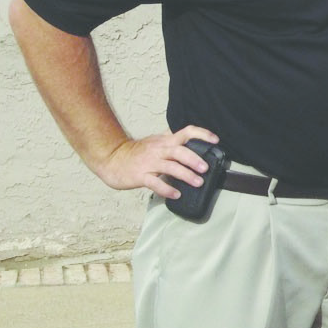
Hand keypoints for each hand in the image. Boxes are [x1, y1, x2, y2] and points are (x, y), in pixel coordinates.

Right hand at [89, 125, 217, 198]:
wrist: (111, 158)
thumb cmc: (137, 152)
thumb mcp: (156, 142)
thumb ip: (173, 141)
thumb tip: (194, 142)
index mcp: (165, 141)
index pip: (186, 132)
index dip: (202, 134)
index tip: (215, 140)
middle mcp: (159, 150)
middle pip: (180, 151)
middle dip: (195, 159)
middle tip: (206, 168)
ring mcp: (149, 163)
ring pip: (170, 167)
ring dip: (186, 175)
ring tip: (198, 182)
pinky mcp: (140, 176)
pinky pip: (155, 183)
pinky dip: (167, 189)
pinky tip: (176, 194)